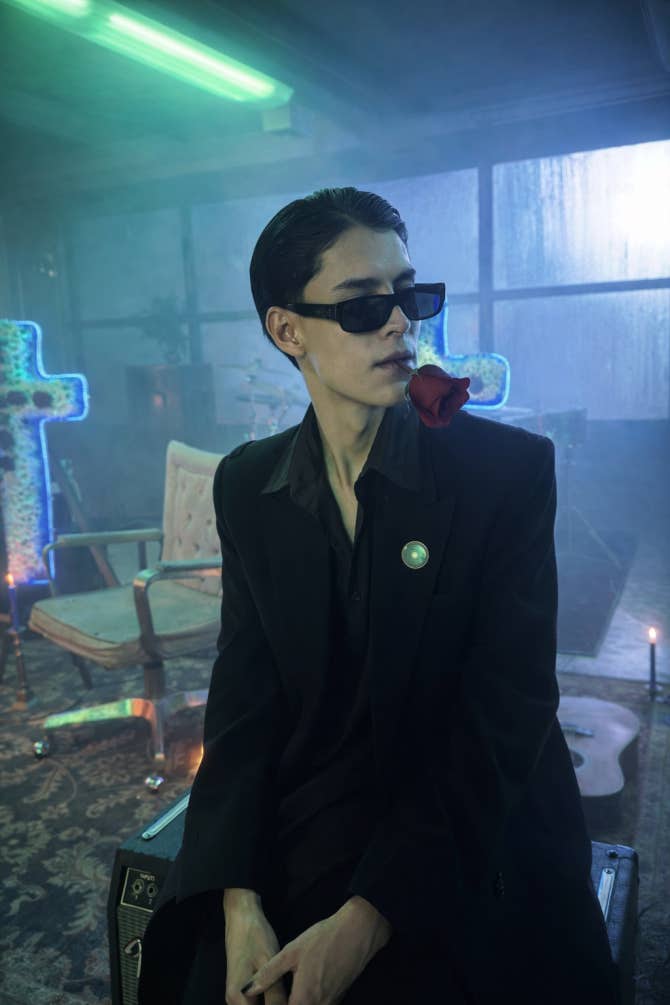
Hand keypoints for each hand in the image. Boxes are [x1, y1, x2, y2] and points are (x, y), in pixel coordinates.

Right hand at [225, 901, 287, 1004]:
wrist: (242, 917)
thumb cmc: (256, 937)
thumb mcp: (270, 965)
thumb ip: (277, 996)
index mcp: (238, 999)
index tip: (298, 1003)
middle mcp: (234, 1002)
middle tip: (297, 999)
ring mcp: (237, 997)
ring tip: (292, 996)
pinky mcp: (242, 991)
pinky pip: (257, 1004)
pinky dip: (270, 1002)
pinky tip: (284, 995)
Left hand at [240, 896, 391, 1004]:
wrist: (359, 931)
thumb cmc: (324, 939)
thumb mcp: (291, 951)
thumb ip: (268, 974)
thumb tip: (246, 989)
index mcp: (303, 1000)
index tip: (265, 1003)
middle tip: (279, 997)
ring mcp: (331, 1003)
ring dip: (298, 1004)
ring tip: (290, 994)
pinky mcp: (340, 997)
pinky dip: (312, 1002)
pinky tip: (306, 992)